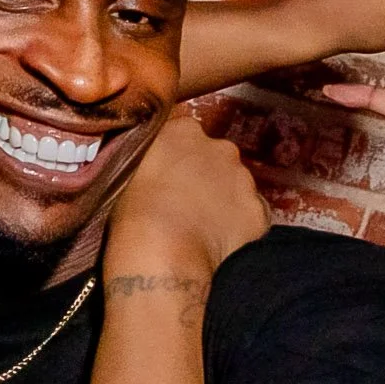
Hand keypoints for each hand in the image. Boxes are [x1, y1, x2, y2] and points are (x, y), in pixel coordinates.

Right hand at [108, 107, 269, 270]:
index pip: (184, 136)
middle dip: (205, 175)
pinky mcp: (258, 211)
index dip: (176, 158)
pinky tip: (219, 241)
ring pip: (236, 186)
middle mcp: (220, 148)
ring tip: (201, 227)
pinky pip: (251, 215)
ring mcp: (244, 180)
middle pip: (216, 158)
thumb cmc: (133, 213)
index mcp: (183, 132)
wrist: (163, 252)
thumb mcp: (126, 172)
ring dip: (223, 200)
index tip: (167, 176)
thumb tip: (151, 163)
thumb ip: (147, 158)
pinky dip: (239, 226)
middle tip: (185, 203)